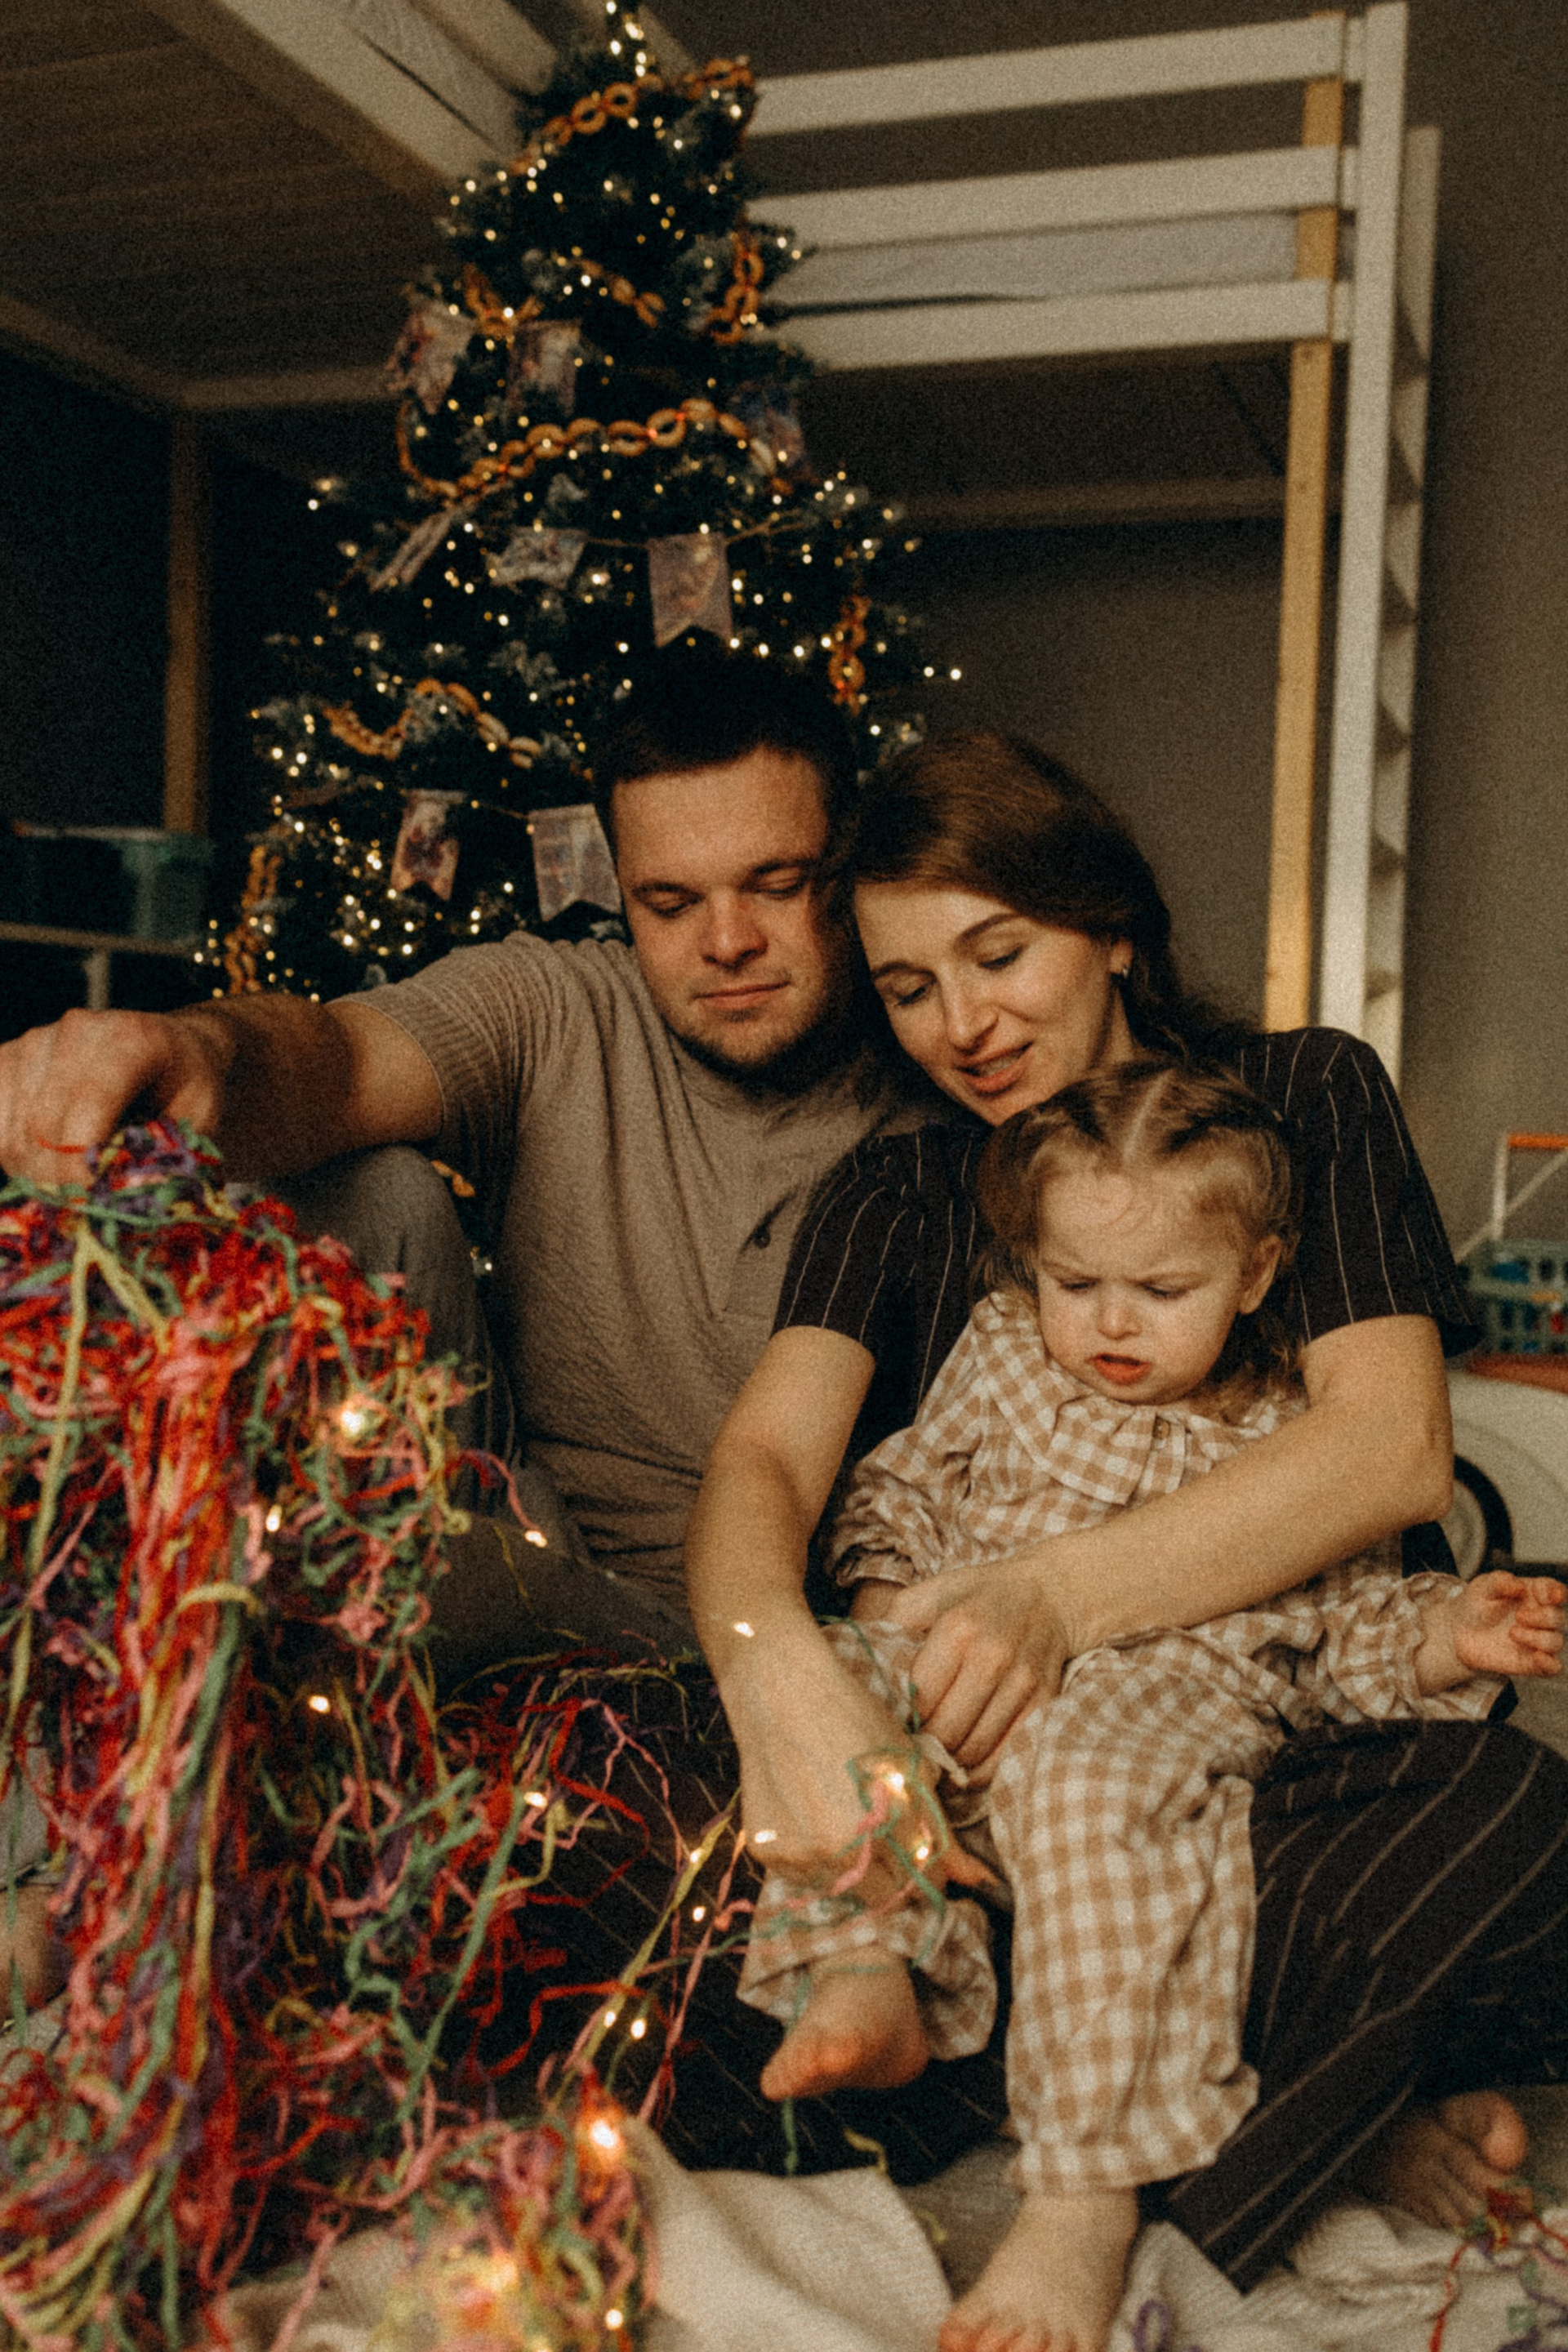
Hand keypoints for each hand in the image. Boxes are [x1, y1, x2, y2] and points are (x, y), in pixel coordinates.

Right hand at [0, 1009, 227, 1185]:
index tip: (94, 1200)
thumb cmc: (187, 1085)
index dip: (83, 1165)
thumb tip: (131, 1201)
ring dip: (36, 1170)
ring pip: (13, 1133)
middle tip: (87, 1202)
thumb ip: (169, 1156)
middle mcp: (76, 1032)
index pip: (88, 1109)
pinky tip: (47, 1158)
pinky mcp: (5, 1058)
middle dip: (61, 1179)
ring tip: (76, 1174)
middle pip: (44, 1128)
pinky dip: (13, 1152)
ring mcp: (35, 1042)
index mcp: (131, 1040)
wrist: (167, 1044)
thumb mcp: (201, 1118)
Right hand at [725, 1622, 990, 1896]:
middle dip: (897, 1874)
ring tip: (850, 1819)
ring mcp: (799, 1856)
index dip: (933, 1868)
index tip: (932, 1855)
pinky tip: (817, 1817)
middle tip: (890, 1836)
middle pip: (885, 1894)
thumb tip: (978, 1881)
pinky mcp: (768, 1854)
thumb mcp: (909, 1766)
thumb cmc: (852, 1717)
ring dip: (857, 1869)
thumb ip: (941, 1832)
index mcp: (882, 1827)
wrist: (778, 1692)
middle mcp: (838, 1852)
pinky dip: (819, 1858)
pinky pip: (807, 1875)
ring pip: (844, 1888)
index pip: (924, 1879)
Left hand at [880, 1550, 1070, 1777]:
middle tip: (910, 1749)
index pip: (919, 1697)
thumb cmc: (979, 1596)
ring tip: (934, 1759)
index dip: (901, 1720)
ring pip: (975, 1749)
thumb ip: (893, 1622)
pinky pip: (1006, 1756)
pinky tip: (964, 1764)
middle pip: (947, 1729)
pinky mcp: (1045, 1703)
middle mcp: (993, 1656)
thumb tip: (855, 1659)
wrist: (1049, 1594)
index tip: (890, 1725)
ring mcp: (1023, 1682)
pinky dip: (981, 1771)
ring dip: (950, 1763)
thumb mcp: (931, 1592)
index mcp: (958, 1628)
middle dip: (924, 1746)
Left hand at [1452, 1570, 1566, 1679]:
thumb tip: (1519, 1585)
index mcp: (1535, 1594)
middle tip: (1518, 1617)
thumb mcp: (1482, 1587)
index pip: (1556, 1591)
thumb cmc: (1476, 1605)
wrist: (1460, 1633)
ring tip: (1512, 1633)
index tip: (1551, 1597)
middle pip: (1557, 1617)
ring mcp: (1538, 1640)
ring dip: (1538, 1638)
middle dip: (1543, 1617)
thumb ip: (1499, 1581)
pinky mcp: (1533, 1662)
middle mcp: (1541, 1617)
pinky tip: (1537, 1657)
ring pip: (1555, 1641)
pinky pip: (1553, 1667)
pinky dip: (1550, 1664)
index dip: (1558, 1593)